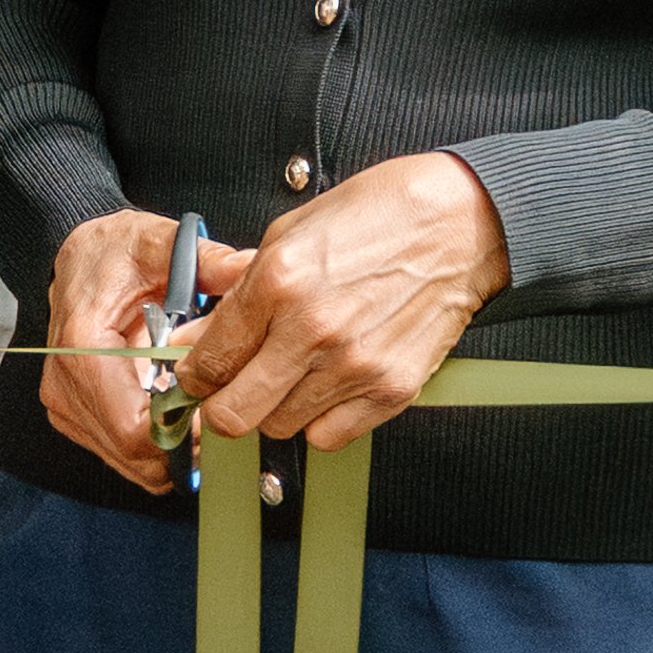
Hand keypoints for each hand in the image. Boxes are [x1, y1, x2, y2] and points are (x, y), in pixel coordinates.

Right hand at [40, 206, 196, 494]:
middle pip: (132, 451)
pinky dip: (155, 446)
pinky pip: (121, 453)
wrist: (78, 258)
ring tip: (201, 413)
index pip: (130, 424)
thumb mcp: (160, 243)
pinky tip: (177, 416)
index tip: (215, 412)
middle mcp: (65, 383)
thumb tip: (249, 269)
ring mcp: (65, 405)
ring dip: (171, 449)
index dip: (180, 431)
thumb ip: (206, 260)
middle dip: (183, 443)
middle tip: (219, 414)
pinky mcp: (75, 416)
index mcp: (82, 345)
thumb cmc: (113, 252)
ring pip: (130, 461)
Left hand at [176, 152, 510, 453]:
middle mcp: (312, 330)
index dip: (192, 378)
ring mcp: (354, 365)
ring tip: (295, 373)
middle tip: (230, 392)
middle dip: (222, 407)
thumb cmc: (379, 216)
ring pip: (281, 428)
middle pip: (234, 414)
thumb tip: (194, 341)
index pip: (208, 362)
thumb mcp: (288, 235)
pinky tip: (329, 384)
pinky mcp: (391, 389)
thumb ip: (236, 295)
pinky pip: (330, 436)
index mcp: (278, 283)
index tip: (197, 379)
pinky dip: (322, 420)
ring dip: (277, 408)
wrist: (459, 224)